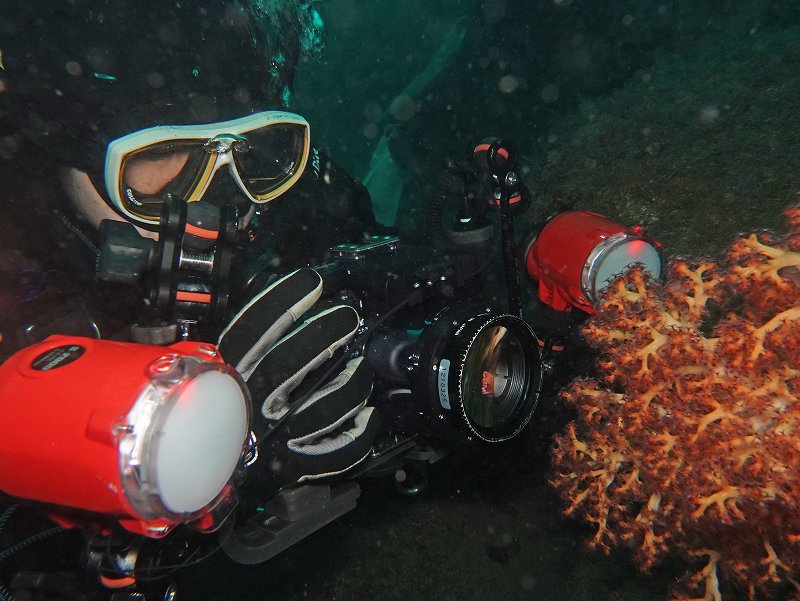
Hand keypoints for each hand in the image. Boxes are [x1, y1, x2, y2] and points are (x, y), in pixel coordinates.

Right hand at [217, 268, 379, 492]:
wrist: (209, 470)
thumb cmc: (226, 406)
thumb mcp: (222, 369)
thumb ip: (250, 340)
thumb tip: (292, 296)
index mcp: (228, 373)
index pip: (252, 329)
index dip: (285, 300)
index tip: (314, 283)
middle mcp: (249, 404)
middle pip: (290, 362)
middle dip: (326, 331)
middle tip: (348, 317)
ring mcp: (274, 438)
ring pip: (323, 408)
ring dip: (351, 383)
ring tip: (360, 368)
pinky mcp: (295, 465)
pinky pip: (336, 452)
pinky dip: (359, 434)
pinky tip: (368, 415)